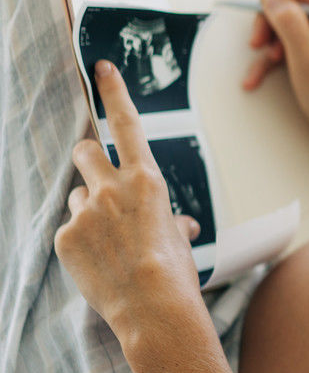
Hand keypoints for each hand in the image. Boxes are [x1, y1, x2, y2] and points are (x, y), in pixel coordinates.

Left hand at [54, 60, 204, 334]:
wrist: (152, 306)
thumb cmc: (176, 272)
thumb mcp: (180, 239)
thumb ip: (172, 222)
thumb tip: (178, 227)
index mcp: (147, 180)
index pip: (127, 123)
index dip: (113, 91)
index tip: (101, 67)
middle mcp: (112, 188)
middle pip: (85, 150)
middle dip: (88, 157)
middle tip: (97, 178)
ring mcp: (85, 211)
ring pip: (77, 196)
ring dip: (89, 210)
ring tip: (109, 243)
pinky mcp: (65, 236)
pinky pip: (69, 229)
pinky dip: (81, 243)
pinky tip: (99, 263)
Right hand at [240, 0, 308, 167]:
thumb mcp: (306, 59)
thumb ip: (289, 23)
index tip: (262, 2)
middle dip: (271, 17)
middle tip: (256, 40)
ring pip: (288, 21)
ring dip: (269, 38)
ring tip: (262, 62)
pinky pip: (291, 42)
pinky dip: (272, 57)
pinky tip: (257, 76)